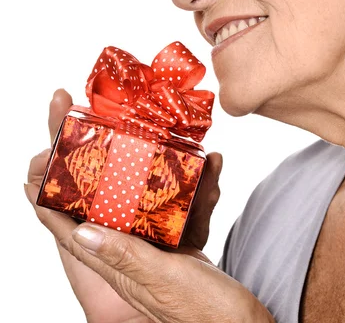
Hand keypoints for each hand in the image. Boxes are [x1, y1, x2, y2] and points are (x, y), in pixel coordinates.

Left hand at [25, 90, 274, 322]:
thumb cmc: (205, 313)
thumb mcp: (165, 278)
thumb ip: (127, 255)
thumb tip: (82, 231)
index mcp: (120, 267)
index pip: (72, 234)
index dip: (49, 206)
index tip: (34, 176)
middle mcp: (131, 258)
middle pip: (100, 212)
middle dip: (91, 178)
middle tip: (87, 145)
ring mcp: (155, 252)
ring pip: (142, 206)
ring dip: (150, 175)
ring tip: (156, 148)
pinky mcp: (178, 248)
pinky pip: (175, 212)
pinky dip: (187, 189)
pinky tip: (203, 173)